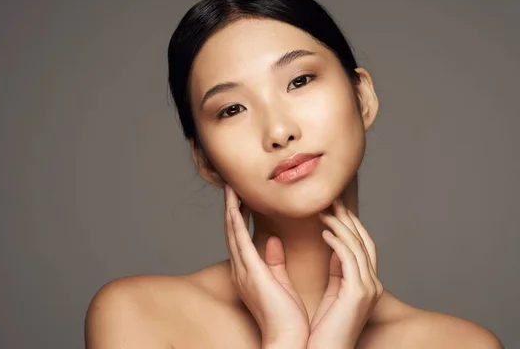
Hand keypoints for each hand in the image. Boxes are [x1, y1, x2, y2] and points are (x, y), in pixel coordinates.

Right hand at [224, 185, 308, 347]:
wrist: (288, 339)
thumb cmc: (287, 317)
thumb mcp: (281, 283)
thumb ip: (275, 261)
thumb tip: (274, 241)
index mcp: (249, 272)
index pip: (241, 238)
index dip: (239, 216)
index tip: (242, 196)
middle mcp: (242, 270)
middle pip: (232, 232)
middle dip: (231, 208)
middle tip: (230, 186)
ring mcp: (244, 272)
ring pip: (233, 233)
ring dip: (230, 210)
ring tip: (230, 189)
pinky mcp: (252, 274)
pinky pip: (240, 242)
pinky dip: (236, 223)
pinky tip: (235, 207)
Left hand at [307, 200, 383, 348]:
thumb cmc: (323, 329)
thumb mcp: (332, 293)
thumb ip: (336, 270)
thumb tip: (332, 247)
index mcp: (367, 284)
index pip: (362, 245)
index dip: (350, 224)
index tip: (334, 207)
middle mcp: (372, 284)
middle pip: (364, 241)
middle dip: (348, 218)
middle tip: (331, 200)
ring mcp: (367, 289)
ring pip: (356, 246)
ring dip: (339, 226)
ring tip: (323, 212)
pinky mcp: (357, 294)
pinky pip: (348, 260)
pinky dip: (337, 243)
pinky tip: (324, 233)